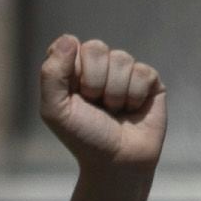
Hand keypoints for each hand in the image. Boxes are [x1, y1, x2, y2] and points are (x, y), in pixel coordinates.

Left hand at [36, 36, 169, 173]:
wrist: (117, 162)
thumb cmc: (84, 138)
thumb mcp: (55, 110)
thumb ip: (52, 74)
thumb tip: (69, 39)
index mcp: (73, 70)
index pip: (70, 45)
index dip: (73, 71)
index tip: (74, 95)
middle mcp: (99, 67)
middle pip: (96, 47)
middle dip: (94, 81)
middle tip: (95, 104)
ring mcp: (125, 72)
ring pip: (121, 59)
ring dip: (115, 93)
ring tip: (114, 111)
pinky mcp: (149, 80)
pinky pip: (142, 72)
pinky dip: (135, 96)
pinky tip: (132, 110)